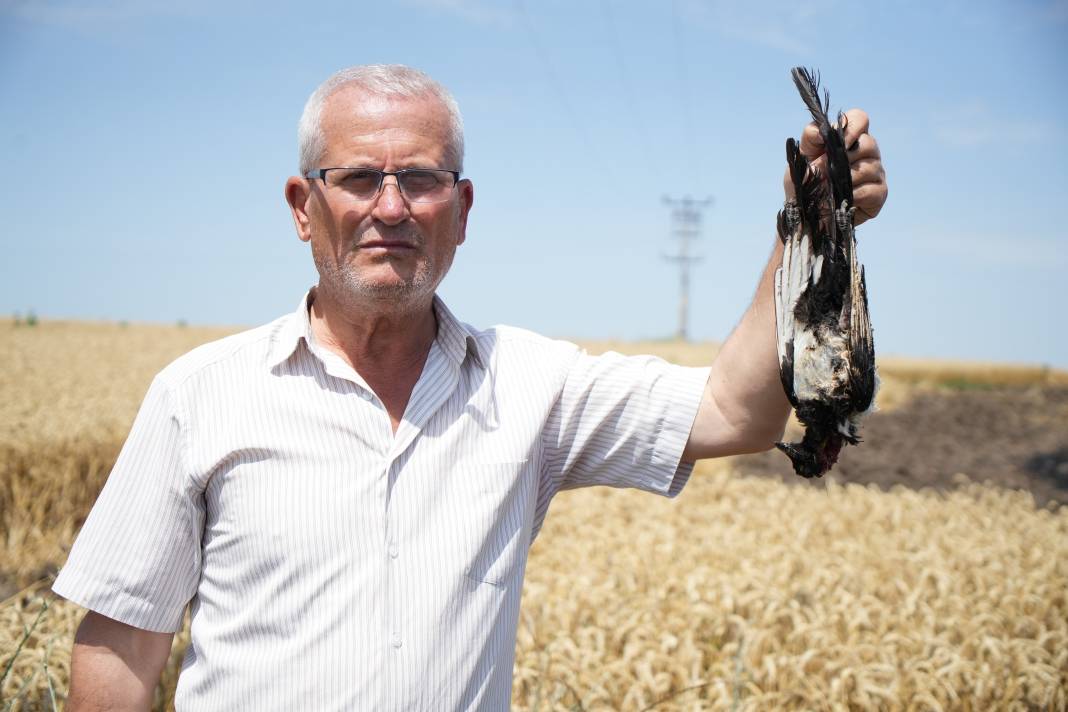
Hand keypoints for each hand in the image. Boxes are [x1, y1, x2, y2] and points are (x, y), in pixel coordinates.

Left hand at [782, 108, 887, 224]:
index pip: (859, 118)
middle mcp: (867, 152)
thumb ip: (810, 138)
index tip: (837, 143)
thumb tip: (821, 132)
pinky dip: (854, 195)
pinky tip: (843, 200)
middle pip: (869, 143)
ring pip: (870, 168)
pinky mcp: (879, 194)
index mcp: (849, 138)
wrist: (806, 214)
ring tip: (832, 188)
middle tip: (829, 172)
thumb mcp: (800, 157)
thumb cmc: (805, 182)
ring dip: (846, 179)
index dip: (852, 127)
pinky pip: (873, 190)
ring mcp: (876, 173)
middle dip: (846, 158)